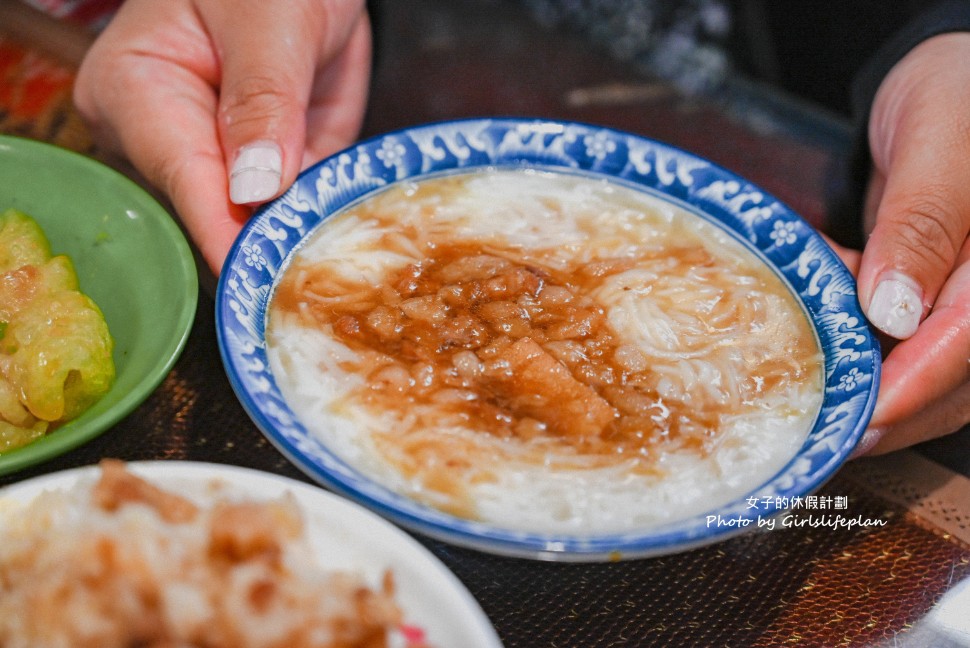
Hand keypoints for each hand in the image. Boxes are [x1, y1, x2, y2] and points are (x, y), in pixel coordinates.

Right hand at [73, 0, 371, 273]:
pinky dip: (324, 224)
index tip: (257, 288)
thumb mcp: (268, 20)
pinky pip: (296, 209)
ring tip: (345, 277)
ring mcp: (221, 159)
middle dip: (270, 249)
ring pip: (260, 225)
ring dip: (303, 244)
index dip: (225, 238)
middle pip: (217, 216)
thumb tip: (254, 187)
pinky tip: (352, 247)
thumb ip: (263, 97)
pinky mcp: (269, 169)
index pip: (184, 180)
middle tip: (322, 286)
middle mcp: (168, 137)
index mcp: (137, 92)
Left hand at [850, 32, 969, 454]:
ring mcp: (968, 302)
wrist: (955, 82)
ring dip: (870, 386)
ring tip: (808, 387)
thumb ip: (921, 223)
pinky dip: (863, 351)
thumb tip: (892, 311)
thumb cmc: (959, 93)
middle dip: (885, 410)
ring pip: (931, 374)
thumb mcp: (940, 141)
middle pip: (954, 379)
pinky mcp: (942, 302)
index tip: (859, 420)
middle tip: (815, 429)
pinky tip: (821, 335)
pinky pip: (910, 346)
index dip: (913, 387)